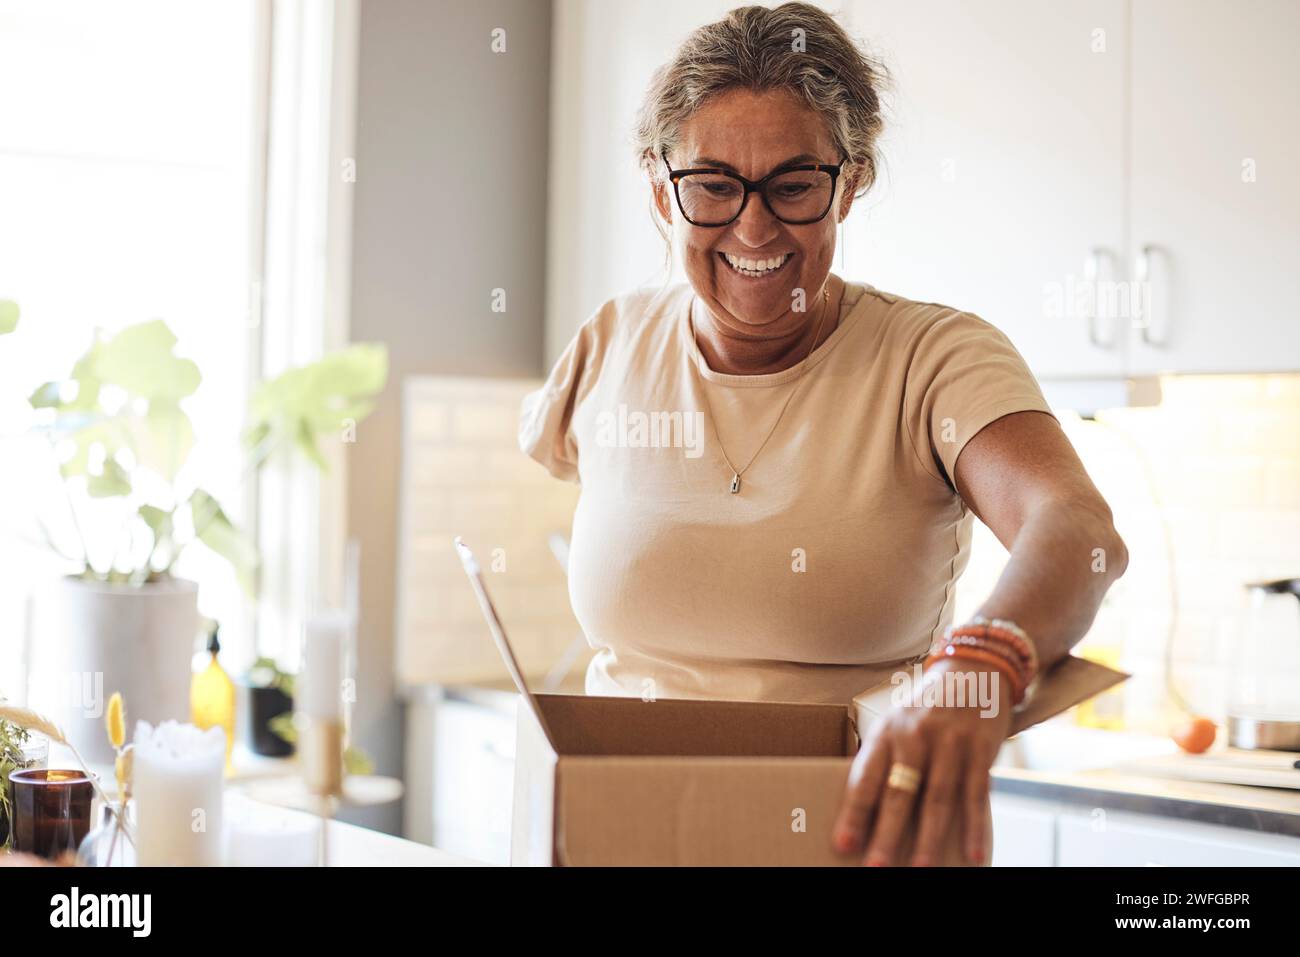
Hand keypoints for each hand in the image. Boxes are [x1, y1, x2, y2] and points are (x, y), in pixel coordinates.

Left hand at [831, 659, 1014, 865]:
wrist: (972, 669)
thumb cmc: (926, 708)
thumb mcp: (897, 724)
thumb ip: (886, 762)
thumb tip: (866, 814)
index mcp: (886, 732)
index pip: (865, 778)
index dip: (853, 814)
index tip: (843, 844)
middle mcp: (915, 736)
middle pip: (899, 793)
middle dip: (886, 835)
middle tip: (876, 868)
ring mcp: (949, 742)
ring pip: (938, 799)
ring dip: (929, 840)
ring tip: (919, 869)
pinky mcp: (980, 748)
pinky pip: (977, 795)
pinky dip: (975, 827)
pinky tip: (974, 854)